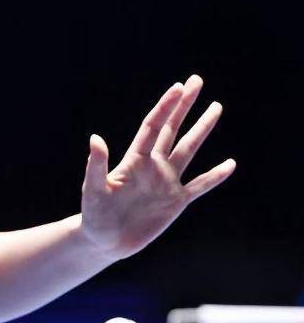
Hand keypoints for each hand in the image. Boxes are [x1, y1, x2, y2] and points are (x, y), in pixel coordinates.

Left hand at [80, 74, 235, 259]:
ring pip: (188, 150)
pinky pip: (199, 186)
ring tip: (216, 107)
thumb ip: (96, 165)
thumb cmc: (94, 215)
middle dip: (184, 105)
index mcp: (134, 161)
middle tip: (196, 80)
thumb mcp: (93, 189)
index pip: (153, 127)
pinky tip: (230, 164)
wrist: (103, 241)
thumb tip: (95, 138)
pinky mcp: (175, 202)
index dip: (165, 107)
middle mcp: (153, 167)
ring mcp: (166, 183)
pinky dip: (214, 176)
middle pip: (172, 130)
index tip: (179, 86)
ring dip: (202, 129)